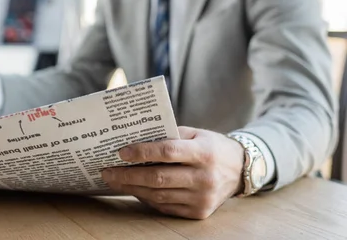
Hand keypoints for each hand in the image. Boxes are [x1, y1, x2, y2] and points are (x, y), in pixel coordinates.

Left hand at [101, 127, 243, 219]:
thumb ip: (169, 136)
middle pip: (159, 178)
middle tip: (107, 172)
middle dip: (128, 175)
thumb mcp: (196, 134)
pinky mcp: (199, 212)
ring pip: (159, 195)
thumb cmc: (211, 146)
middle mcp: (205, 177)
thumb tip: (134, 139)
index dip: (142, 152)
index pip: (168, 152)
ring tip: (114, 181)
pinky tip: (133, 190)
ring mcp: (202, 198)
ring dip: (132, 189)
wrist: (240, 170)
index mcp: (204, 152)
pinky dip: (146, 198)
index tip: (120, 152)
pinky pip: (166, 207)